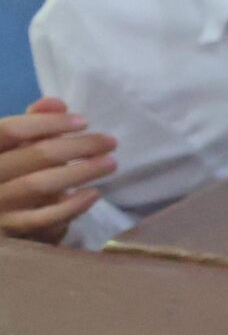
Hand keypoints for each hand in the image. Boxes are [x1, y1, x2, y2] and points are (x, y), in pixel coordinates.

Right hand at [0, 98, 115, 242]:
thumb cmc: (9, 174)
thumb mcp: (15, 147)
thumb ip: (33, 123)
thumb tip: (56, 103)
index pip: (9, 130)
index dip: (48, 122)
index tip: (84, 121)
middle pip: (35, 155)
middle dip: (78, 145)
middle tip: (110, 142)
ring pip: (40, 184)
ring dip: (81, 171)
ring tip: (110, 163)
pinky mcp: (11, 230)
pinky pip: (43, 219)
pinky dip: (72, 206)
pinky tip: (94, 194)